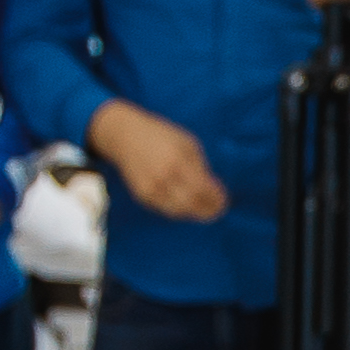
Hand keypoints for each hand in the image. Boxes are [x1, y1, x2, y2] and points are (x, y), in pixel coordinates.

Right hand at [90, 101, 227, 222]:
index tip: (225, 202)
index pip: (202, 188)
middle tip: (217, 212)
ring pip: (179, 211)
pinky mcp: (142, 195)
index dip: (216, 199)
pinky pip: (165, 210)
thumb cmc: (162, 136)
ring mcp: (151, 187)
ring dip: (194, 213)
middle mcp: (164, 176)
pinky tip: (186, 206)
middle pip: (192, 203)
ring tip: (204, 211)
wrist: (125, 136)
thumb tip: (214, 188)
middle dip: (208, 211)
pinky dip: (179, 210)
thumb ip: (200, 165)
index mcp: (179, 159)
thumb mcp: (186, 142)